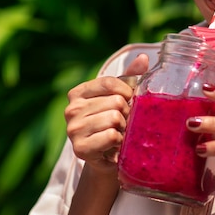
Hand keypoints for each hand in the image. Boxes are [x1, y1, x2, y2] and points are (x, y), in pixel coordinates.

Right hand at [64, 54, 148, 173]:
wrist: (108, 157)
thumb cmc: (115, 122)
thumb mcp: (121, 96)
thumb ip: (131, 76)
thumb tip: (144, 57)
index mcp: (78, 93)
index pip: (108, 82)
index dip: (127, 91)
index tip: (129, 101)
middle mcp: (71, 110)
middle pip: (114, 101)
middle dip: (126, 113)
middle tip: (123, 122)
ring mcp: (73, 130)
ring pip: (114, 118)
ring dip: (124, 128)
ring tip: (119, 133)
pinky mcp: (80, 149)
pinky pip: (111, 136)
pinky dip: (119, 140)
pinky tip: (115, 144)